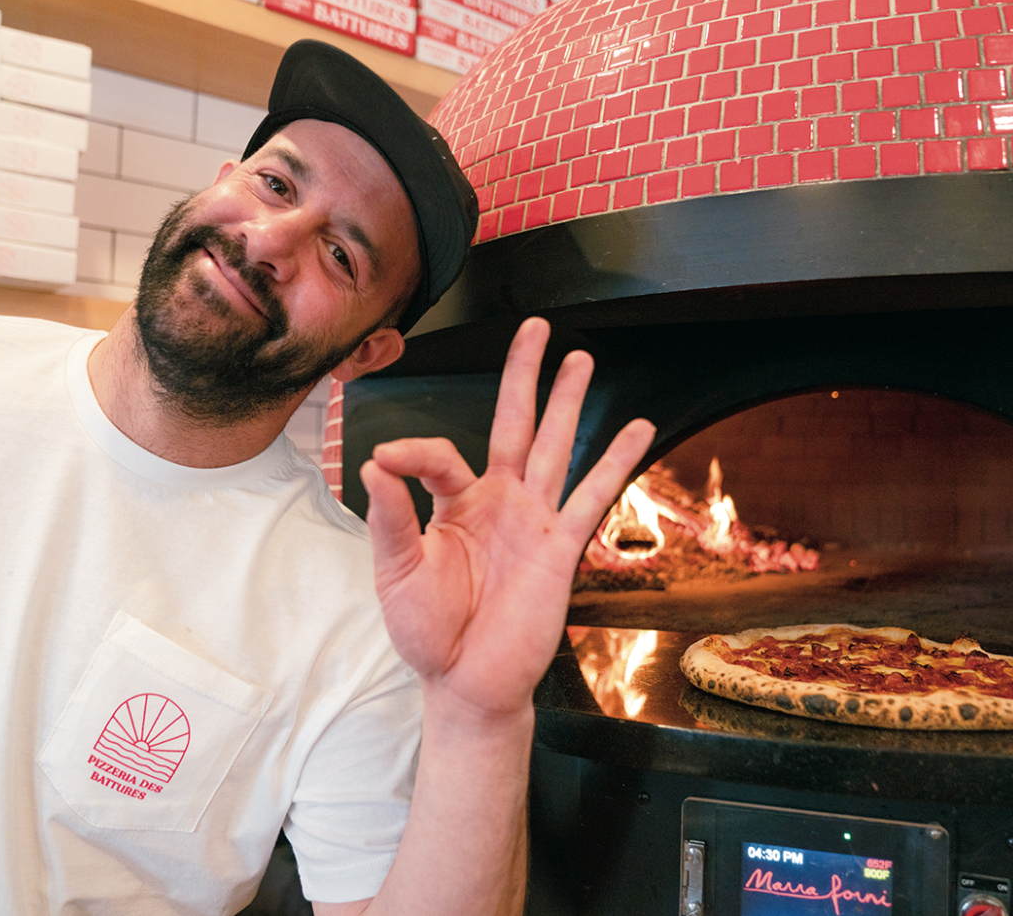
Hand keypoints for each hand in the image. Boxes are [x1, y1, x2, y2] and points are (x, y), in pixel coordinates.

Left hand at [360, 317, 655, 717]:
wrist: (465, 683)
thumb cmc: (428, 630)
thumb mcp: (395, 572)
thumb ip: (389, 518)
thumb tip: (373, 462)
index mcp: (454, 503)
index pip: (440, 455)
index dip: (412, 451)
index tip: (386, 460)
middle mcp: (498, 501)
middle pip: (514, 423)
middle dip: (525, 375)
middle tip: (537, 327)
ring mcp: (533, 520)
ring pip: (555, 447)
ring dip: (569, 402)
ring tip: (583, 359)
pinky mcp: (560, 547)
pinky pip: (592, 497)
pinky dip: (616, 461)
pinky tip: (638, 428)